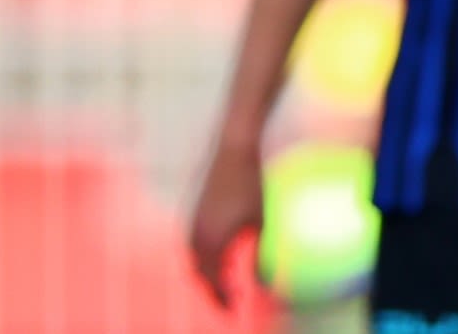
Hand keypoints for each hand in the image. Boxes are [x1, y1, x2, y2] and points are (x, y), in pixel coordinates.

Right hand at [187, 140, 263, 309]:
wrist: (232, 149)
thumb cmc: (251, 183)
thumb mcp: (261, 221)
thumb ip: (260, 254)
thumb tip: (266, 282)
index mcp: (211, 241)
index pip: (212, 281)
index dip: (222, 297)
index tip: (233, 307)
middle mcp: (195, 234)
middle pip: (199, 273)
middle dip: (212, 288)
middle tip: (229, 298)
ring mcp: (191, 221)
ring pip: (194, 257)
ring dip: (207, 271)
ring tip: (227, 278)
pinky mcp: (194, 209)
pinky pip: (194, 242)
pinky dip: (205, 254)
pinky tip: (222, 252)